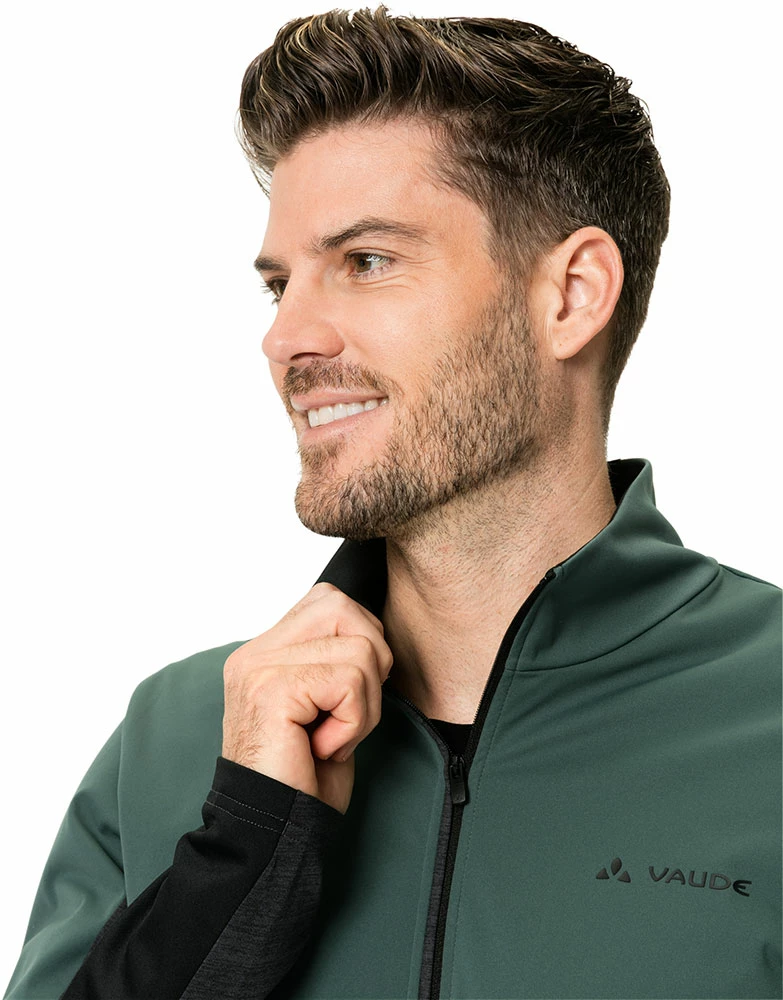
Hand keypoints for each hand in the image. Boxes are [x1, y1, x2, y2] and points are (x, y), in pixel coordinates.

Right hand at [222, 583, 392, 812]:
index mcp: (265, 651)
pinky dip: (352, 723)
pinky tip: (324, 748)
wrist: (274, 834)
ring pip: (359, 649)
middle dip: (370, 664)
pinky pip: (349, 682)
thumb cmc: (305, 777)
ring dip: (363, 705)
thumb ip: (338, 659)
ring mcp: (258, 667)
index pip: (329, 599)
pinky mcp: (271, 689)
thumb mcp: (326, 705)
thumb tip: (374, 634)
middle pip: (346, 608)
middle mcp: (255, 652)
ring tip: (331, 737)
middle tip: (346, 715)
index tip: (347, 696)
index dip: (361, 640)